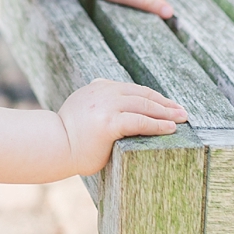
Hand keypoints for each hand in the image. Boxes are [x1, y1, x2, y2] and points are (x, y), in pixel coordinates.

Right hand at [57, 79, 187, 174]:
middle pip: (143, 95)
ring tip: (181, 119)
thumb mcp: (84, 110)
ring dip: (167, 113)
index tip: (169, 104)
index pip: (134, 89)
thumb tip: (116, 104)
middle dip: (165, 103)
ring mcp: (106, 106)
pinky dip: (158, 125)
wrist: (51, 146)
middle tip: (182, 111)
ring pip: (144, 106)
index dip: (154, 97)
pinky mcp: (109, 123)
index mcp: (99, 87)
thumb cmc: (69, 136)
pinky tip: (170, 129)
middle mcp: (104, 92)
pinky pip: (140, 122)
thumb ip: (100, 103)